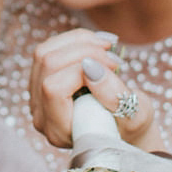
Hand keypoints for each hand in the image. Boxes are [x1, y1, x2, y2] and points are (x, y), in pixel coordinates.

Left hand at [28, 28, 162, 151]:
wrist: (123, 127)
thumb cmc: (130, 125)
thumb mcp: (134, 115)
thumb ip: (114, 96)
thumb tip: (90, 66)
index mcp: (59, 131)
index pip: (54, 88)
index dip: (81, 70)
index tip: (114, 67)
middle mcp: (42, 115)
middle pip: (47, 64)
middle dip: (84, 50)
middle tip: (114, 57)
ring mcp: (37, 97)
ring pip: (44, 52)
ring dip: (79, 41)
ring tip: (107, 46)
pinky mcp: (41, 80)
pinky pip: (48, 49)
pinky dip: (75, 40)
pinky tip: (97, 44)